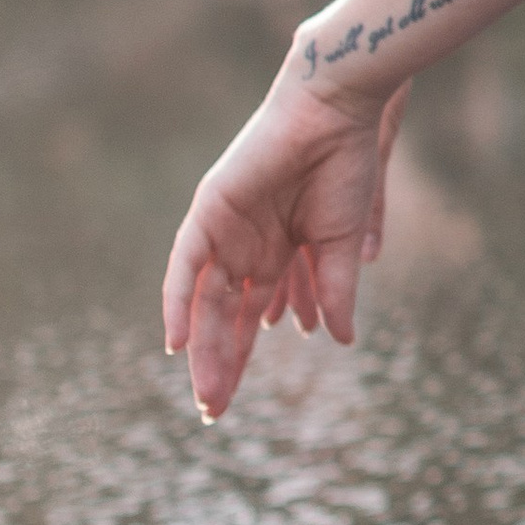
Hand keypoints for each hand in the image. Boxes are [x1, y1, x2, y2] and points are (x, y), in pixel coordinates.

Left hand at [162, 69, 409, 420]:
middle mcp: (242, 248)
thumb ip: (334, 292)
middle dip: (219, 365)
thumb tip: (341, 342)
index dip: (237, 360)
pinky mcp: (210, 210)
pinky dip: (179, 301)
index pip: (247, 320)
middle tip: (213, 412)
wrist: (335, 112)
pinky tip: (179, 340)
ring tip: (206, 392)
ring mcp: (222, 230)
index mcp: (273, 256)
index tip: (228, 403)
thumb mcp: (341, 243)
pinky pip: (186, 264)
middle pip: (222, 319)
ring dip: (203, 346)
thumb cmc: (345, 167)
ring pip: (204, 301)